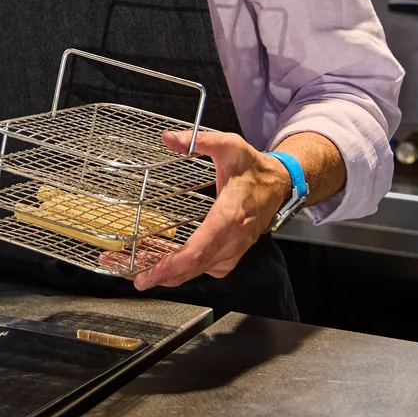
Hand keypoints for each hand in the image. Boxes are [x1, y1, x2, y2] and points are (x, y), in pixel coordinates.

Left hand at [130, 129, 289, 290]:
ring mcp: (235, 249)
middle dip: (163, 276)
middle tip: (137, 278)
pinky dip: (187, 269)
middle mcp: (232, 239)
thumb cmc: (254, 168)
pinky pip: (207, 267)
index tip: (150, 274)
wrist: (280, 185)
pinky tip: (168, 262)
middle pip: (195, 267)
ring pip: (200, 270)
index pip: (198, 251)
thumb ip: (199, 140)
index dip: (172, 266)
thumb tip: (168, 138)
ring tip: (144, 269)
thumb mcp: (229, 146)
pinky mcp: (233, 253)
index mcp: (229, 216)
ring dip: (172, 273)